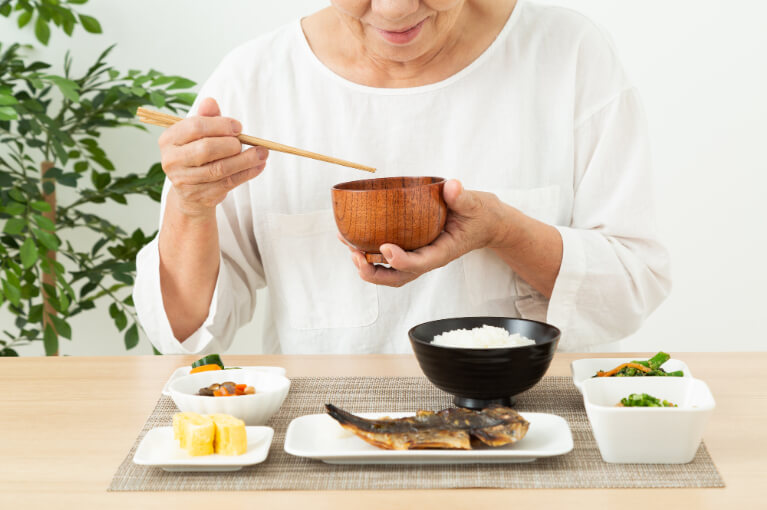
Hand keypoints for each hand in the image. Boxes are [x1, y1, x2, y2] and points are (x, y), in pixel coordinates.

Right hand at [158, 97, 268, 217]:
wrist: (191, 191)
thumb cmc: (197, 155)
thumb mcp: (199, 134)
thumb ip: (206, 118)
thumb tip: (210, 102)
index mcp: (169, 139)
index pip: (195, 127)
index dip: (220, 125)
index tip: (238, 127)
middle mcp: (172, 161)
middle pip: (206, 149)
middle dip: (231, 144)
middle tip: (246, 142)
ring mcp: (185, 181)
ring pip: (220, 169)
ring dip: (245, 160)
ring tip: (262, 153)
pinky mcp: (200, 196)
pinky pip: (228, 183)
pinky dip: (247, 173)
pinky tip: (259, 166)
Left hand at [341, 179, 509, 286]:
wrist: (482, 223)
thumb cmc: (478, 215)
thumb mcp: (476, 204)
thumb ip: (463, 197)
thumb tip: (452, 186)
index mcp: (443, 251)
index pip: (421, 263)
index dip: (402, 260)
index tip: (385, 248)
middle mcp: (427, 258)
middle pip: (399, 276)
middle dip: (375, 272)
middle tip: (356, 256)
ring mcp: (418, 255)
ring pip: (389, 271)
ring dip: (367, 265)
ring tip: (348, 247)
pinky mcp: (411, 248)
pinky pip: (386, 258)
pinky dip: (367, 252)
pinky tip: (350, 238)